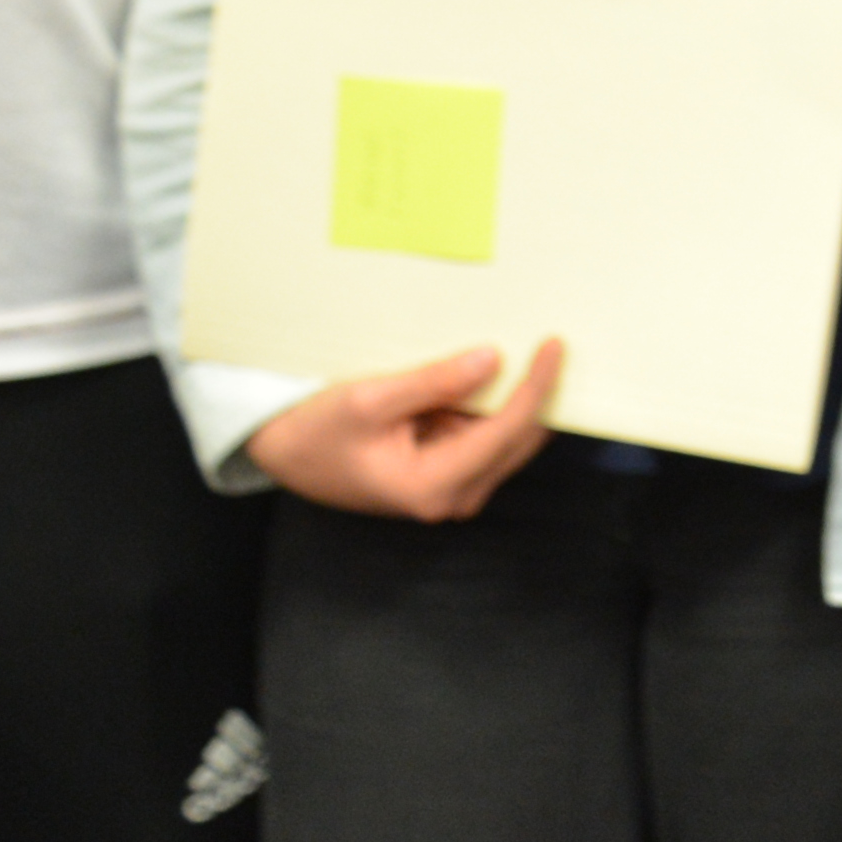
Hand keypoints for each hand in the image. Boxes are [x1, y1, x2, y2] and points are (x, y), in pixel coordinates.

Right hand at [244, 340, 567, 519]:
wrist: (286, 455)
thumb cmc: (319, 431)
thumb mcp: (370, 399)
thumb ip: (433, 382)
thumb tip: (492, 358)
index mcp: (434, 486)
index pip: (506, 431)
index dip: (536, 387)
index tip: (555, 346)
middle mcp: (452, 498)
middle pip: (517, 440)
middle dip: (537, 394)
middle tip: (552, 343)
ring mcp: (451, 491)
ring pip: (505, 440)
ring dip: (516, 399)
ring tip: (529, 350)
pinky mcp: (445, 476)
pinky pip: (484, 437)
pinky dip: (492, 407)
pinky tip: (493, 373)